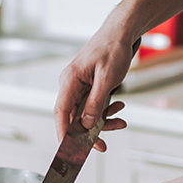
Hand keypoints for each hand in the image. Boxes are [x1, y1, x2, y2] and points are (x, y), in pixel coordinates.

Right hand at [53, 29, 135, 145]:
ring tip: (120, 120)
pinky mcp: (88, 88)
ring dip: (103, 121)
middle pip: (74, 117)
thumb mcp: (107, 78)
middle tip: (103, 145)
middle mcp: (71, 85)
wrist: (121, 34)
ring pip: (86, 114)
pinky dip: (106, 111)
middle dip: (90, 132)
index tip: (69, 149)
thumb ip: (96, 103)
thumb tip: (86, 124)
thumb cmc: (112, 48)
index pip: (61, 112)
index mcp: (69, 80)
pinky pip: (93, 106)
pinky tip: (119, 108)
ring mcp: (79, 87)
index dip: (63, 133)